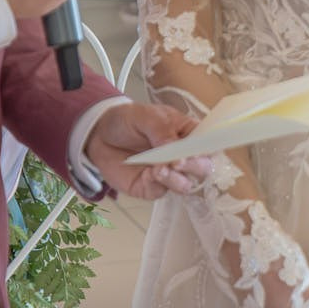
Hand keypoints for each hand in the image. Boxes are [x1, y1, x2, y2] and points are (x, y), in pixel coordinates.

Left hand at [80, 103, 208, 198]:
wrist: (98, 134)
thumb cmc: (127, 120)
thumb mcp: (145, 116)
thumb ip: (162, 131)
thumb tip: (177, 153)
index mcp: (188, 133)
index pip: (209, 143)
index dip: (210, 148)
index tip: (200, 150)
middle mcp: (182, 155)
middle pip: (204, 168)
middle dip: (195, 166)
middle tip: (179, 161)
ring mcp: (169, 173)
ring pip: (186, 184)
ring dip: (178, 179)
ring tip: (161, 168)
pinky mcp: (152, 186)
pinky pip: (163, 191)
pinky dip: (160, 183)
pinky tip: (151, 173)